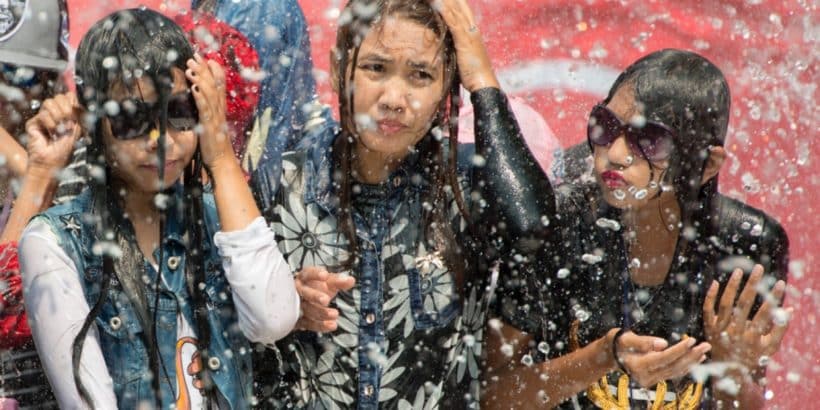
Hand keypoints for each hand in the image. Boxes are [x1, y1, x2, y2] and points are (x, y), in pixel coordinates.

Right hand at [24, 92, 81, 177]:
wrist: (51, 163)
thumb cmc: (65, 150)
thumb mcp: (77, 131)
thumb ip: (78, 114)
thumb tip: (75, 98)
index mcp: (67, 115)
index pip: (69, 96)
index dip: (73, 102)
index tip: (76, 115)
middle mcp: (54, 114)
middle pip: (59, 96)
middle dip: (66, 110)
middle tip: (68, 124)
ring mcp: (43, 117)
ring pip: (50, 102)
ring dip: (58, 117)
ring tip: (60, 130)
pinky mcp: (33, 122)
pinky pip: (43, 114)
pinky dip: (50, 124)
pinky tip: (50, 134)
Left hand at [185, 54, 232, 169]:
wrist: (222, 159)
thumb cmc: (215, 143)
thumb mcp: (212, 122)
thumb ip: (208, 110)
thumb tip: (200, 98)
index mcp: (220, 108)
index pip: (220, 85)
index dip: (215, 71)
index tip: (207, 58)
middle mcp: (220, 110)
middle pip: (214, 85)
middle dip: (204, 70)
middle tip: (194, 57)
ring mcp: (215, 117)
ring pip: (209, 94)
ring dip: (200, 80)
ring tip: (191, 68)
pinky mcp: (209, 126)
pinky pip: (205, 109)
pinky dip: (200, 98)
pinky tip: (194, 89)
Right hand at [294, 266, 355, 332]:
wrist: (307, 301)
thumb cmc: (317, 287)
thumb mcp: (329, 282)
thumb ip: (339, 281)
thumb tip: (351, 280)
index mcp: (305, 278)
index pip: (308, 273)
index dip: (315, 274)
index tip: (325, 275)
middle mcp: (299, 291)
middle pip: (304, 292)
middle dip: (315, 296)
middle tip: (326, 300)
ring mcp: (297, 305)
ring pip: (307, 309)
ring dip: (320, 313)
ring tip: (334, 314)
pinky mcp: (299, 320)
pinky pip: (308, 323)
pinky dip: (320, 325)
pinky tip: (331, 325)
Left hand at [429, 0, 499, 91]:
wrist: (482, 83)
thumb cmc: (473, 75)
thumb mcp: (463, 57)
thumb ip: (457, 49)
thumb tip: (446, 47)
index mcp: (472, 32)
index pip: (462, 10)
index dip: (454, 2)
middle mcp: (472, 29)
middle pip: (459, 5)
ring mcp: (469, 33)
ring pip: (455, 9)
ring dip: (444, 0)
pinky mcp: (464, 39)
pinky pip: (453, 20)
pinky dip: (445, 10)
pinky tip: (436, 2)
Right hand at [616, 330, 710, 387]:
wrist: (609, 354)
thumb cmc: (617, 342)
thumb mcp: (625, 338)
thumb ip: (643, 342)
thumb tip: (663, 344)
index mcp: (638, 366)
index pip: (663, 358)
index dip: (678, 350)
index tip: (692, 340)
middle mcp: (645, 377)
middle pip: (672, 366)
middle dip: (690, 356)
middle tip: (706, 345)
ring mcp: (650, 380)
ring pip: (675, 371)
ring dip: (691, 361)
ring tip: (704, 350)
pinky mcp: (655, 378)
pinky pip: (673, 372)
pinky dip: (686, 365)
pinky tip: (696, 359)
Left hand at [703, 264, 789, 371]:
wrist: (729, 372)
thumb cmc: (754, 357)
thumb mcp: (770, 347)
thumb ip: (780, 328)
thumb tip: (789, 308)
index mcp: (752, 336)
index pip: (765, 312)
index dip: (773, 297)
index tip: (781, 283)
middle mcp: (735, 331)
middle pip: (744, 303)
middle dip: (753, 284)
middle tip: (759, 267)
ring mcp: (720, 329)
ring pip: (725, 303)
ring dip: (732, 285)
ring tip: (739, 270)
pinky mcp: (709, 327)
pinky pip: (708, 309)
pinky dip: (710, 296)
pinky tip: (715, 282)